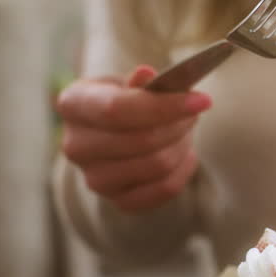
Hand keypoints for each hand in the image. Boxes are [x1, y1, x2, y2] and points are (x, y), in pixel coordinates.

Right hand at [56, 65, 211, 212]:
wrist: (113, 133)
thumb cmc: (123, 100)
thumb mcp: (128, 81)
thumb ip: (141, 81)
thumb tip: (147, 76)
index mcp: (73, 104)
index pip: (116, 110)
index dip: (163, 106)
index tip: (202, 100)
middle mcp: (76, 146)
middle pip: (142, 141)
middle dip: (179, 125)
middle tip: (194, 112)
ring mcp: (94, 179)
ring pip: (157, 165)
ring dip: (182, 145)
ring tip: (185, 131)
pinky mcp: (117, 201)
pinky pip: (164, 189)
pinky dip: (183, 170)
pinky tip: (185, 154)